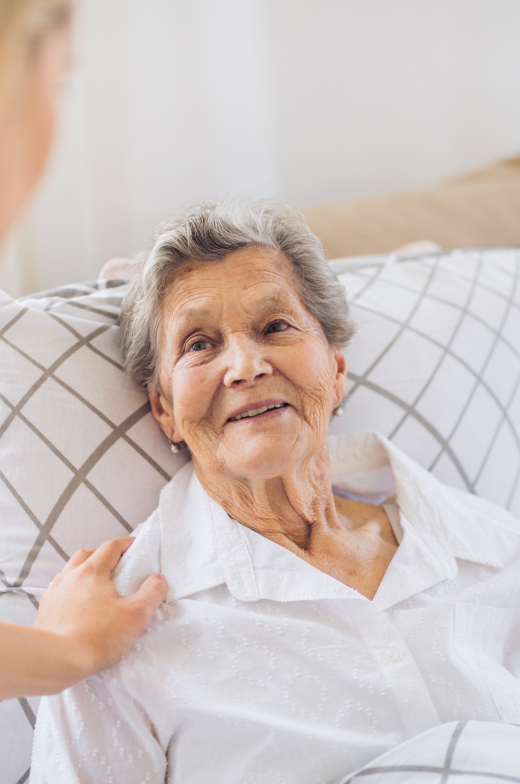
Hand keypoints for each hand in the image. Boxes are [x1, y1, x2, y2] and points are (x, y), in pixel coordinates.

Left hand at [35, 537, 166, 684]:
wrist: (56, 661)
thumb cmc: (96, 638)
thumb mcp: (135, 615)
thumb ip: (152, 593)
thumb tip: (159, 579)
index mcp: (91, 572)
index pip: (110, 547)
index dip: (125, 544)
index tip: (136, 546)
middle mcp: (69, 576)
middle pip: (87, 555)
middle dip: (103, 555)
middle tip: (117, 566)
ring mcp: (55, 592)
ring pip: (70, 571)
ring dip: (85, 572)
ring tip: (98, 587)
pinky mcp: (45, 609)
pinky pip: (60, 590)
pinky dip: (72, 590)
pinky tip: (80, 605)